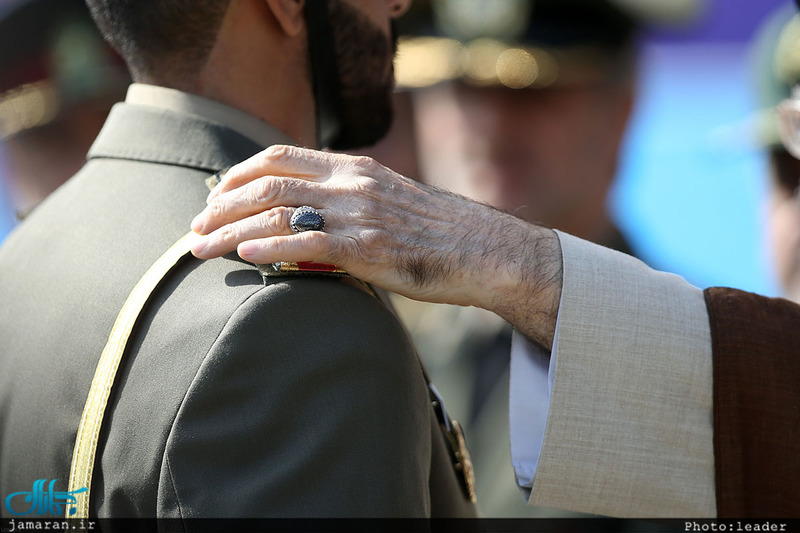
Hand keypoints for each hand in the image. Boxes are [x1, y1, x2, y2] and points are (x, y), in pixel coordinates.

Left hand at [190, 145, 562, 348]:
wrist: (484, 249)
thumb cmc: (436, 231)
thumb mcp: (390, 198)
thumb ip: (349, 199)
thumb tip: (311, 215)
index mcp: (354, 168)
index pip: (281, 156)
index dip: (240, 173)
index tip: (216, 194)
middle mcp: (352, 184)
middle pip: (269, 184)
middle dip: (223, 205)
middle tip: (196, 226)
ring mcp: (360, 215)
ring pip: (278, 215)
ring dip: (232, 231)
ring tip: (201, 248)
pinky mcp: (369, 249)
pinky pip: (309, 246)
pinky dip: (270, 251)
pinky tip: (244, 257)